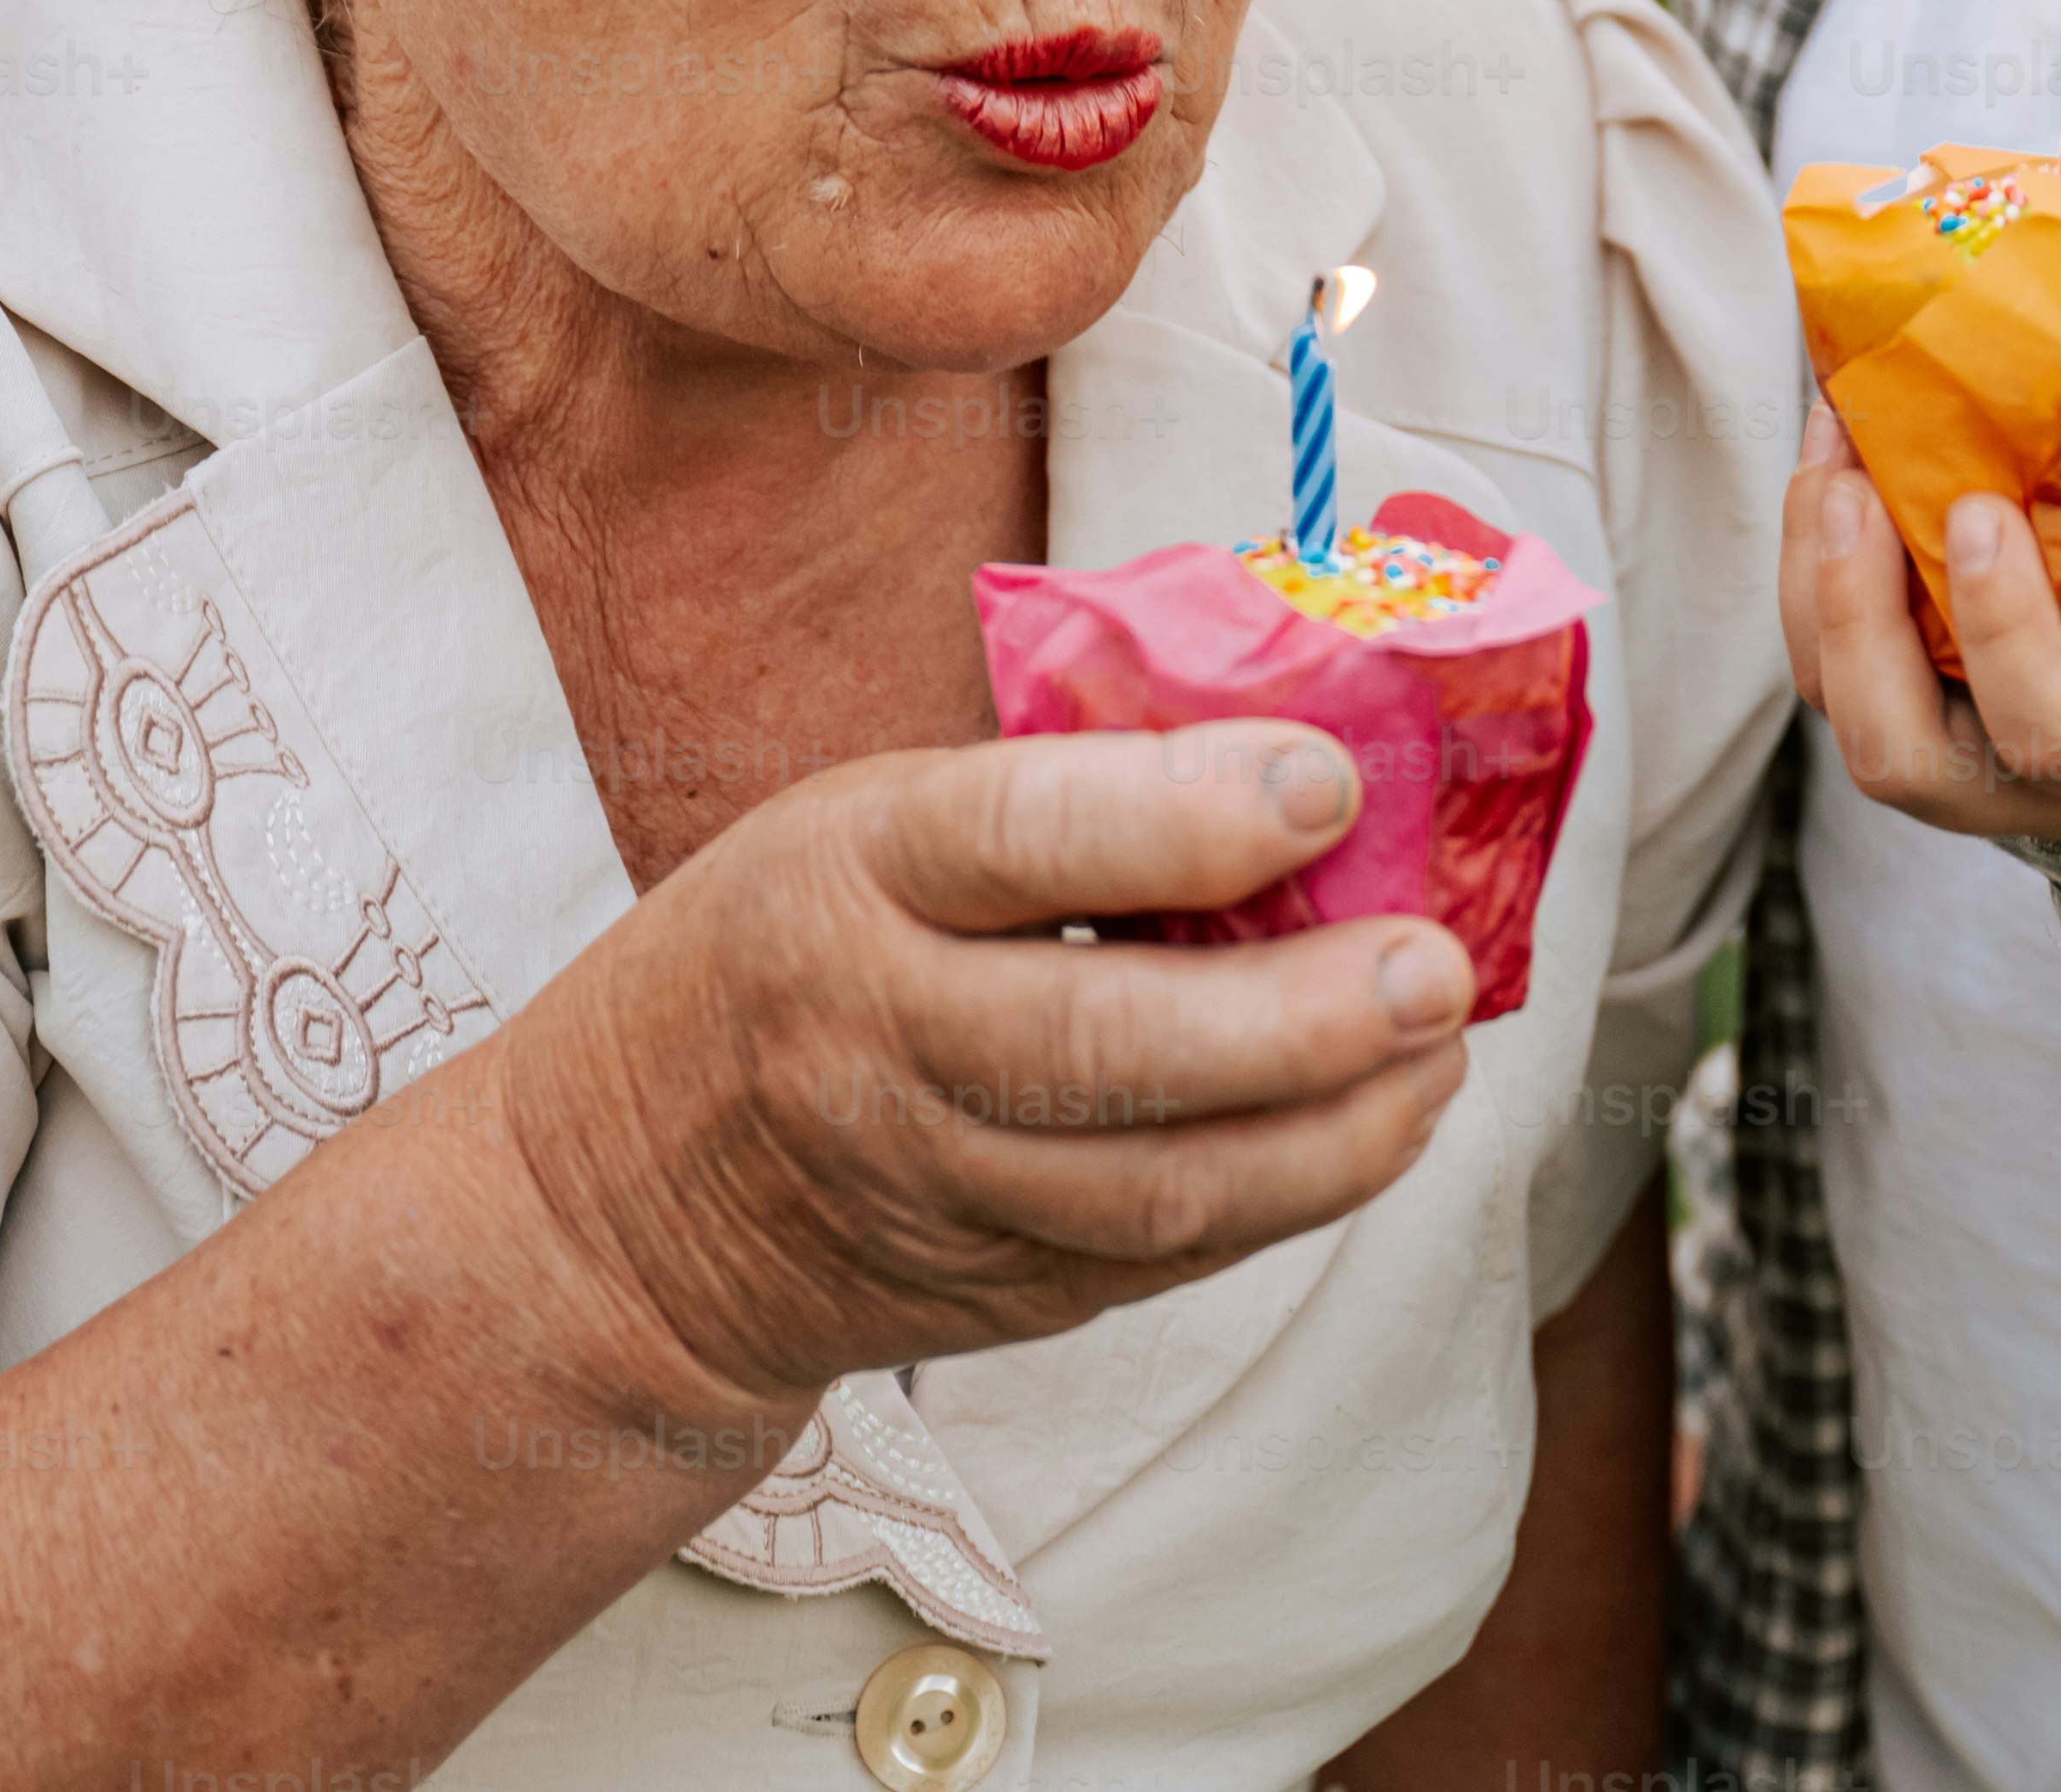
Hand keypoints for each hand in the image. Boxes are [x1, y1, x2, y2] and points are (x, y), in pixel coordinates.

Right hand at [487, 720, 1473, 1434]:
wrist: (621, 1207)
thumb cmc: (791, 947)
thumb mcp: (865, 822)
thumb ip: (1055, 802)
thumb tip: (1300, 764)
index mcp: (846, 874)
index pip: (1017, 842)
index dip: (1185, 815)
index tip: (1329, 782)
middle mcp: (875, 1039)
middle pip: (1102, 1050)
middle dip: (1299, 1017)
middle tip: (1436, 967)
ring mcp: (927, 1188)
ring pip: (1155, 1186)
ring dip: (1330, 1132)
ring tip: (1439, 1057)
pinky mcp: (985, 1295)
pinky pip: (1162, 1258)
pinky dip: (1287, 1198)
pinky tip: (1371, 1127)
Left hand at [1785, 399, 2060, 847]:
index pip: (2046, 733)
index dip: (2000, 630)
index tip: (1982, 510)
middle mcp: (2033, 784)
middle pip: (1899, 753)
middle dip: (1855, 619)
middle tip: (1856, 485)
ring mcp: (1971, 748)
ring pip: (1849, 703)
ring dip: (1818, 580)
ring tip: (1832, 444)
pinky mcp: (1937, 695)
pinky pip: (1843, 652)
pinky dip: (1820, 560)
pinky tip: (1841, 451)